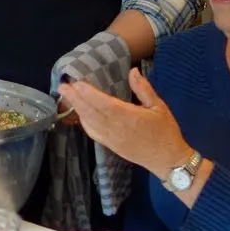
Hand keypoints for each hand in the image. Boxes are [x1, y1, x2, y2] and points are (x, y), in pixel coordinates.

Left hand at [57, 69, 192, 174]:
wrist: (167, 159)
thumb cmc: (165, 130)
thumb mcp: (158, 106)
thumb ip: (143, 89)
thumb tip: (132, 71)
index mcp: (130, 117)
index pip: (104, 104)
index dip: (89, 94)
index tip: (77, 84)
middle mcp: (117, 129)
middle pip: (92, 112)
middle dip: (76, 99)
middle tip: (62, 87)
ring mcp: (112, 139)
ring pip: (90, 123)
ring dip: (77, 109)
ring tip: (66, 97)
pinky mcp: (111, 146)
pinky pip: (94, 133)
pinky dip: (84, 123)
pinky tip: (79, 114)